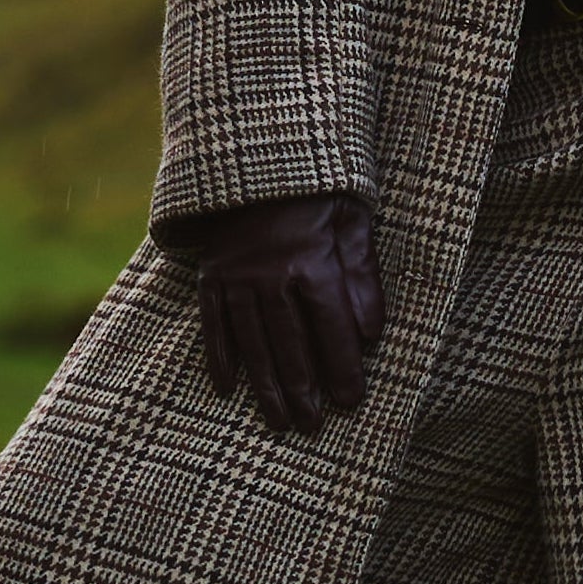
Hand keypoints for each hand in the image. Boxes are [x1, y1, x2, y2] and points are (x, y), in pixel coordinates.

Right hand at [178, 192, 384, 432]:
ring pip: (252, 343)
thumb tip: (372, 335)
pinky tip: (228, 389)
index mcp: (311, 260)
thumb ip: (363, 276)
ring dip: (264, 387)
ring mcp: (235, 277)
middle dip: (303, 391)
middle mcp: (269, 275)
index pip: (331, 328)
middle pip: (289, 345)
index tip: (350, 402)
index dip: (342, 368)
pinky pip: (213, 325)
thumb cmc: (316, 190)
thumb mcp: (352, 219)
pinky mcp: (210, 275)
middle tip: (312, 428)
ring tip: (277, 422)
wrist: (254, 155)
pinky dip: (220, 358)